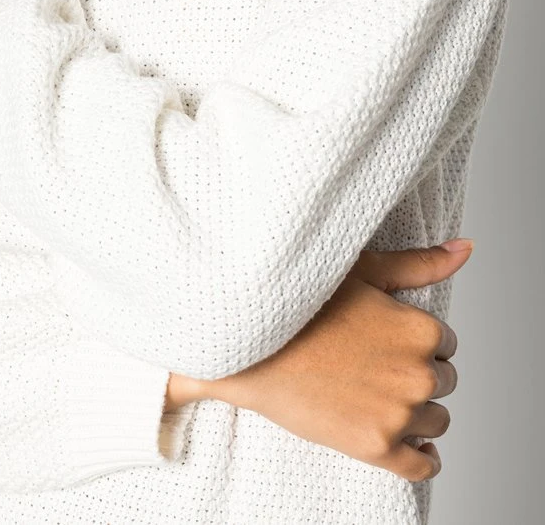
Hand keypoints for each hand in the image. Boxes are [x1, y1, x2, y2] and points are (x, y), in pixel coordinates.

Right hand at [164, 240, 474, 482]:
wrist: (249, 345)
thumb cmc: (301, 301)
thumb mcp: (364, 270)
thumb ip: (419, 264)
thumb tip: (465, 249)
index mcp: (420, 330)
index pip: (444, 344)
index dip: (415, 340)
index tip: (386, 339)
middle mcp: (419, 374)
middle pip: (442, 382)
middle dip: (416, 374)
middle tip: (375, 365)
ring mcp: (399, 414)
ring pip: (436, 422)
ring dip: (416, 412)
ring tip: (378, 396)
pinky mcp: (376, 447)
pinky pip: (421, 466)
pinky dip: (421, 458)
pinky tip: (411, 446)